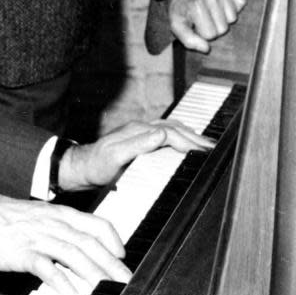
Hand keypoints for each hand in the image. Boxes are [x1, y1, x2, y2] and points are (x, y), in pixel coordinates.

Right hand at [0, 190, 129, 294]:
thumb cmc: (12, 218)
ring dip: (91, 273)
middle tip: (124, 281)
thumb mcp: (44, 216)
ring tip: (105, 289)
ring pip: (71, 254)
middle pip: (88, 243)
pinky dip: (59, 280)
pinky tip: (70, 294)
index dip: (113, 240)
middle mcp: (54, 224)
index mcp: (61, 214)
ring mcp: (38, 238)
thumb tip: (86, 244)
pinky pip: (44, 267)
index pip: (95, 224)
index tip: (123, 256)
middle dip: (110, 263)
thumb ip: (65, 228)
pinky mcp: (22, 253)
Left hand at [59, 119, 213, 193]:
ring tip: (206, 145)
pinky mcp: (139, 138)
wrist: (80, 166)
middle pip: (175, 128)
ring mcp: (140, 132)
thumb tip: (162, 134)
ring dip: (190, 135)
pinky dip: (180, 136)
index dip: (189, 143)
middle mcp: (141, 128)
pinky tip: (185, 142)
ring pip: (172, 128)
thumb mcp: (115, 157)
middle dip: (196, 138)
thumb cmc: (96, 165)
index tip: (205, 152)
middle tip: (215, 149)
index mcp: (139, 131)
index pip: (171, 134)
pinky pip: (166, 132)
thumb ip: (138, 145)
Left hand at [166, 0, 244, 52]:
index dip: (203, 33)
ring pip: (233, 18)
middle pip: (224, 28)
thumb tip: (206, 49)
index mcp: (197, 5)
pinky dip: (233, 5)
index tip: (195, 23)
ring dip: (223, 17)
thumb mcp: (177, 25)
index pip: (211, 35)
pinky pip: (241, 2)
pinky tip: (220, 2)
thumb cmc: (181, 9)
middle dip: (214, 26)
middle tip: (203, 17)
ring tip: (210, 9)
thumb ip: (189, 40)